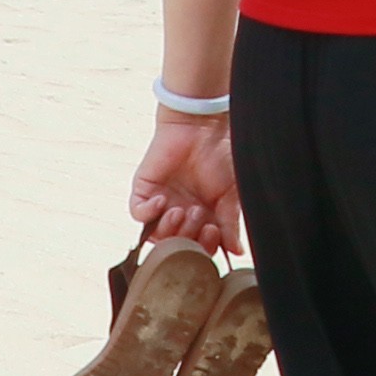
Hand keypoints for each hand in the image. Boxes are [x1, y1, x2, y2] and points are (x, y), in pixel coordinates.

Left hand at [129, 106, 240, 257]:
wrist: (204, 124)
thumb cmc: (222, 154)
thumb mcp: (232, 193)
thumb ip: (231, 223)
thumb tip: (236, 251)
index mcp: (205, 217)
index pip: (200, 246)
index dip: (205, 246)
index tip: (213, 231)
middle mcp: (183, 213)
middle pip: (178, 244)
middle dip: (188, 236)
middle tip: (199, 216)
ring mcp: (162, 203)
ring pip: (157, 235)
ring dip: (169, 229)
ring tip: (182, 210)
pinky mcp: (145, 190)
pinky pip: (139, 214)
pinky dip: (148, 213)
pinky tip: (162, 200)